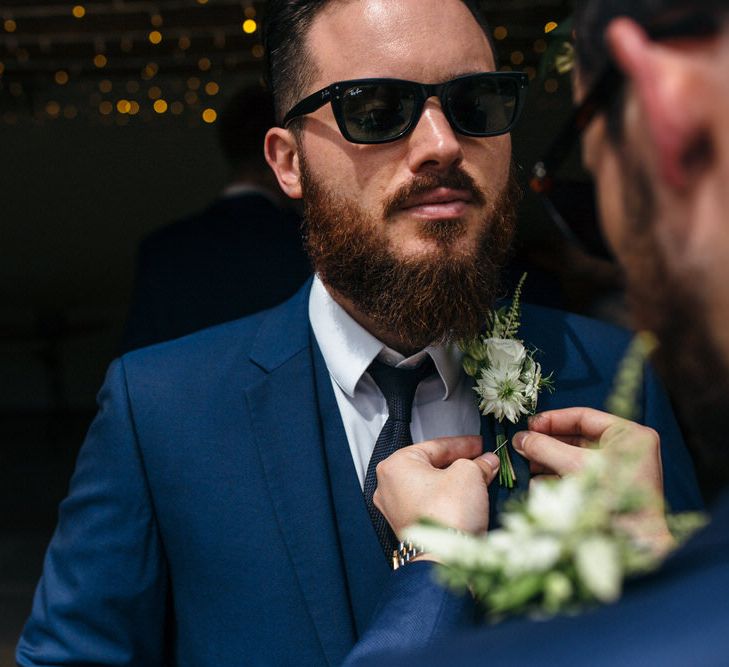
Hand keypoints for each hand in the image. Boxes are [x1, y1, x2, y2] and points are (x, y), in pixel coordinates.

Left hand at [373, 436, 498, 539]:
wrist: (445, 559)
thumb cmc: (447, 515)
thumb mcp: (469, 474)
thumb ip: (477, 463)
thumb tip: (486, 462)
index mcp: (395, 465)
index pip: (435, 446)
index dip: (462, 444)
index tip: (479, 444)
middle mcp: (389, 486)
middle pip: (431, 466)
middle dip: (459, 463)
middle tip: (481, 461)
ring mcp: (395, 509)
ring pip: (430, 486)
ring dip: (454, 482)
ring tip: (478, 479)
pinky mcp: (407, 527)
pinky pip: (429, 505)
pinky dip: (447, 499)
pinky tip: (466, 498)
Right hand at [513, 407, 673, 552]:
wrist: (635, 545)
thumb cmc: (614, 500)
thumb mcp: (576, 466)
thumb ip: (546, 448)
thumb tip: (520, 439)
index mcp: (629, 434)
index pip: (583, 417)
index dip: (552, 420)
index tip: (528, 426)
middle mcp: (625, 449)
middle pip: (576, 437)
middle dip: (547, 443)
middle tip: (522, 445)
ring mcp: (617, 470)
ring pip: (573, 456)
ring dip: (548, 460)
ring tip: (526, 463)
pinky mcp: (607, 489)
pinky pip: (577, 474)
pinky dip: (557, 476)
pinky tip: (537, 481)